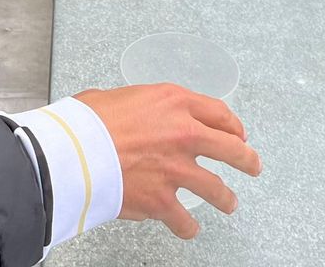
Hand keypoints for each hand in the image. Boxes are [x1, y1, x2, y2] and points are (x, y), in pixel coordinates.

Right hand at [77, 85, 261, 239]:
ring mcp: (177, 169)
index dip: (233, 125)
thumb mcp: (118, 97)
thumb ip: (139, 107)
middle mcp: (183, 133)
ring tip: (230, 203)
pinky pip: (185, 220)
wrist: (72, 151)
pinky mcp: (163, 200)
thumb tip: (134, 116)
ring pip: (217, 188)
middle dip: (246, 159)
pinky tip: (188, 228)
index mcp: (173, 102)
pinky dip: (188, 227)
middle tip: (252, 165)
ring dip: (226, 198)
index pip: (218, 113)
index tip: (237, 133)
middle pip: (231, 148)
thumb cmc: (86, 122)